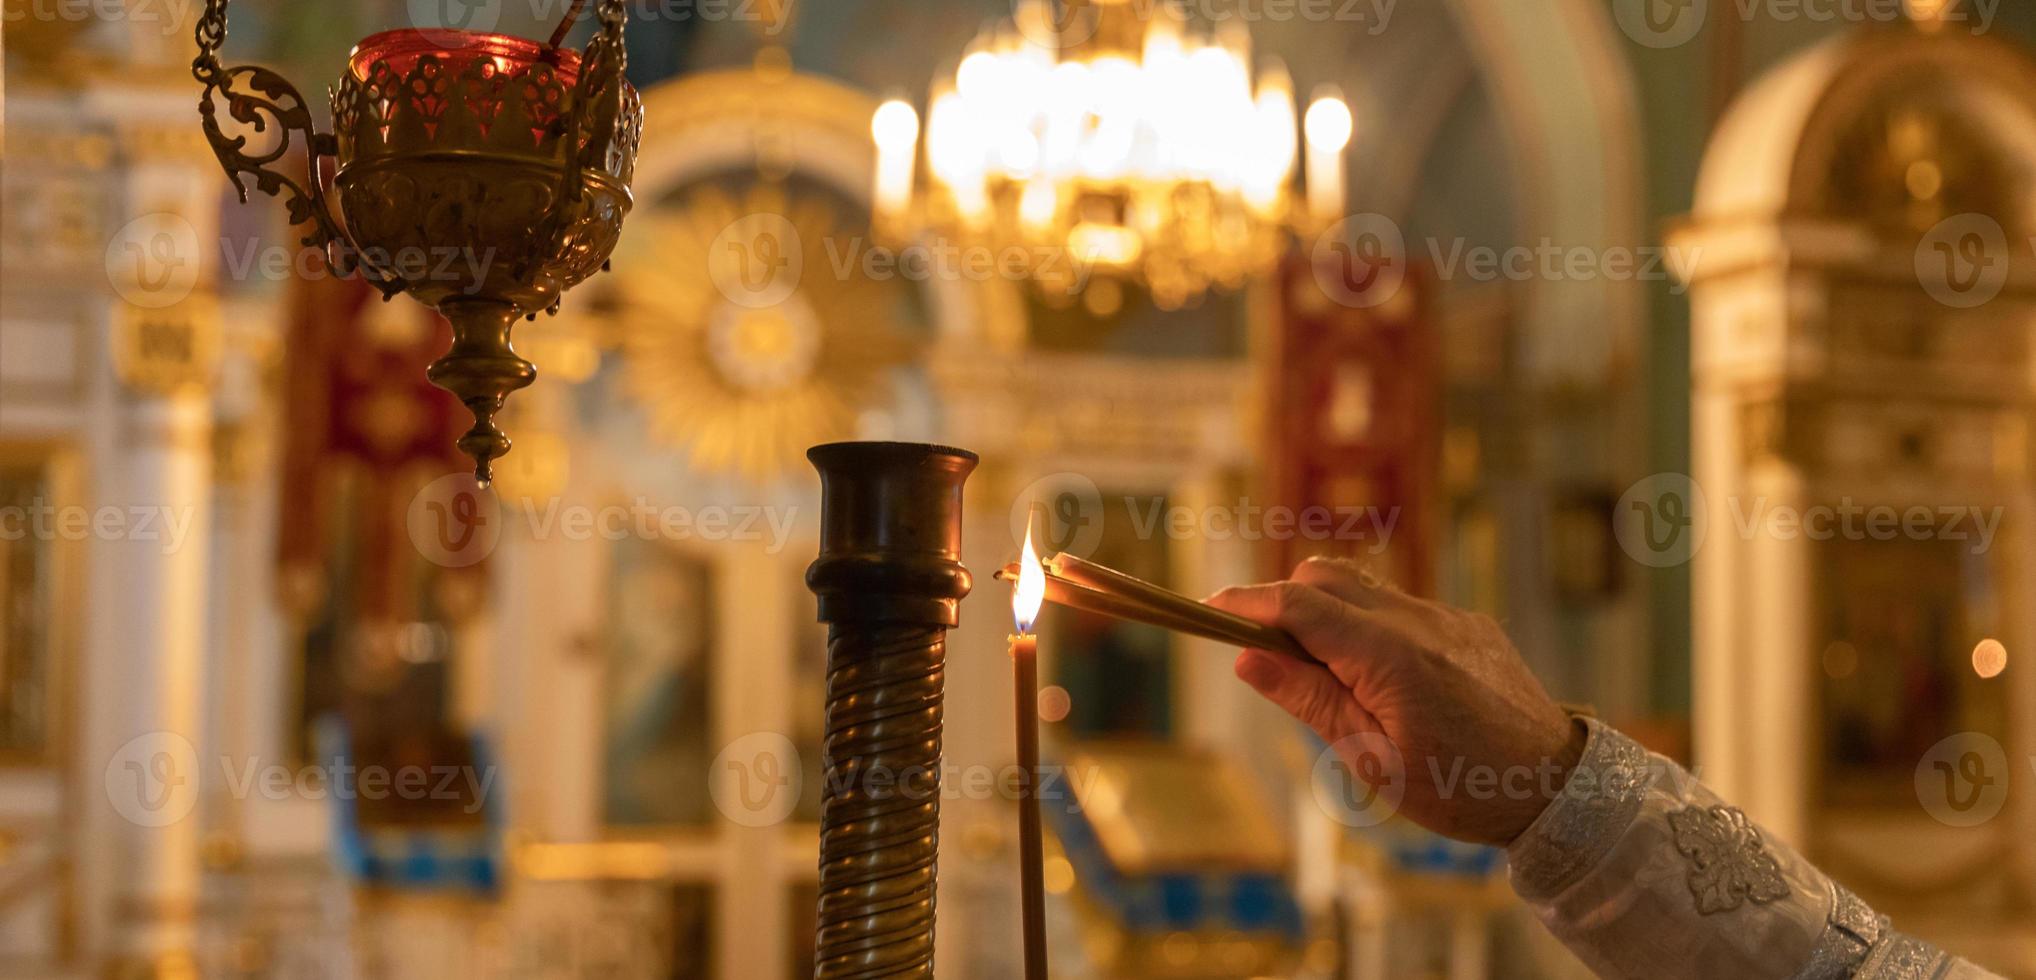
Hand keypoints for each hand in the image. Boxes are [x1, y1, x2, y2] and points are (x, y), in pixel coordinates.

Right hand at [1208, 557, 1585, 845]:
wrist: (1557, 788)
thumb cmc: (1462, 788)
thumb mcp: (1372, 760)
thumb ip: (1310, 699)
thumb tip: (1248, 657)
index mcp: (1388, 655)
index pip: (1297, 604)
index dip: (1246, 603)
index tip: (1208, 610)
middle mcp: (1418, 620)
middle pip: (1324, 576)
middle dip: (1284, 602)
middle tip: (1267, 654)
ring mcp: (1447, 617)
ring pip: (1364, 588)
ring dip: (1329, 615)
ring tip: (1331, 679)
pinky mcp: (1468, 624)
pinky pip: (1403, 608)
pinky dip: (1372, 629)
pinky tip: (1387, 685)